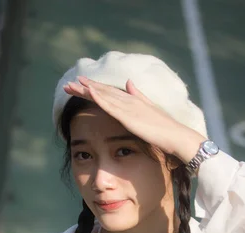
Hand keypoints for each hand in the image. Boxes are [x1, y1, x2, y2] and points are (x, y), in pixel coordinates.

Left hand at [63, 76, 205, 162]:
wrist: (176, 137)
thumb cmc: (165, 131)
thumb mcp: (150, 111)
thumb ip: (139, 96)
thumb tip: (130, 82)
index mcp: (133, 101)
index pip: (109, 94)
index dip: (94, 89)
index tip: (80, 86)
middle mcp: (130, 100)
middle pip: (103, 92)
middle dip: (85, 88)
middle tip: (68, 85)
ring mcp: (129, 107)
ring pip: (103, 96)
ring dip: (87, 89)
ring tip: (72, 85)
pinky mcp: (129, 116)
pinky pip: (110, 105)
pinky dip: (99, 96)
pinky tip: (88, 91)